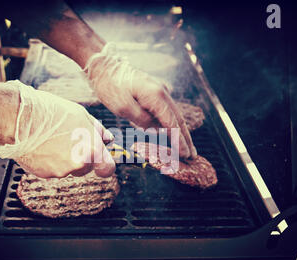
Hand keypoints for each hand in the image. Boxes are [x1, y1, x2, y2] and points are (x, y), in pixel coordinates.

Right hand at [0, 80, 115, 177]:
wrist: (20, 118)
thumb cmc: (51, 112)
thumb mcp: (81, 114)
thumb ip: (97, 130)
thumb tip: (108, 140)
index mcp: (91, 149)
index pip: (107, 168)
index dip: (104, 164)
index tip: (101, 159)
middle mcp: (78, 164)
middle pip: (86, 168)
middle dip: (82, 157)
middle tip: (69, 139)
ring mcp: (60, 171)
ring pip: (68, 169)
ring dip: (64, 158)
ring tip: (52, 139)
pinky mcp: (44, 174)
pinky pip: (51, 169)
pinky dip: (49, 161)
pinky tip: (41, 145)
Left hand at [84, 43, 196, 158]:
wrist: (104, 66)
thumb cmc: (110, 86)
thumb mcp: (123, 107)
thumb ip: (142, 120)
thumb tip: (156, 129)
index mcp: (156, 96)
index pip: (172, 124)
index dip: (180, 141)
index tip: (187, 155)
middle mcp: (162, 92)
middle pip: (178, 120)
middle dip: (186, 139)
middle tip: (193, 156)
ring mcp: (159, 91)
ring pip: (174, 116)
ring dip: (181, 133)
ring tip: (187, 149)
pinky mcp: (153, 93)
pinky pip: (166, 112)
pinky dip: (171, 125)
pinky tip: (173, 134)